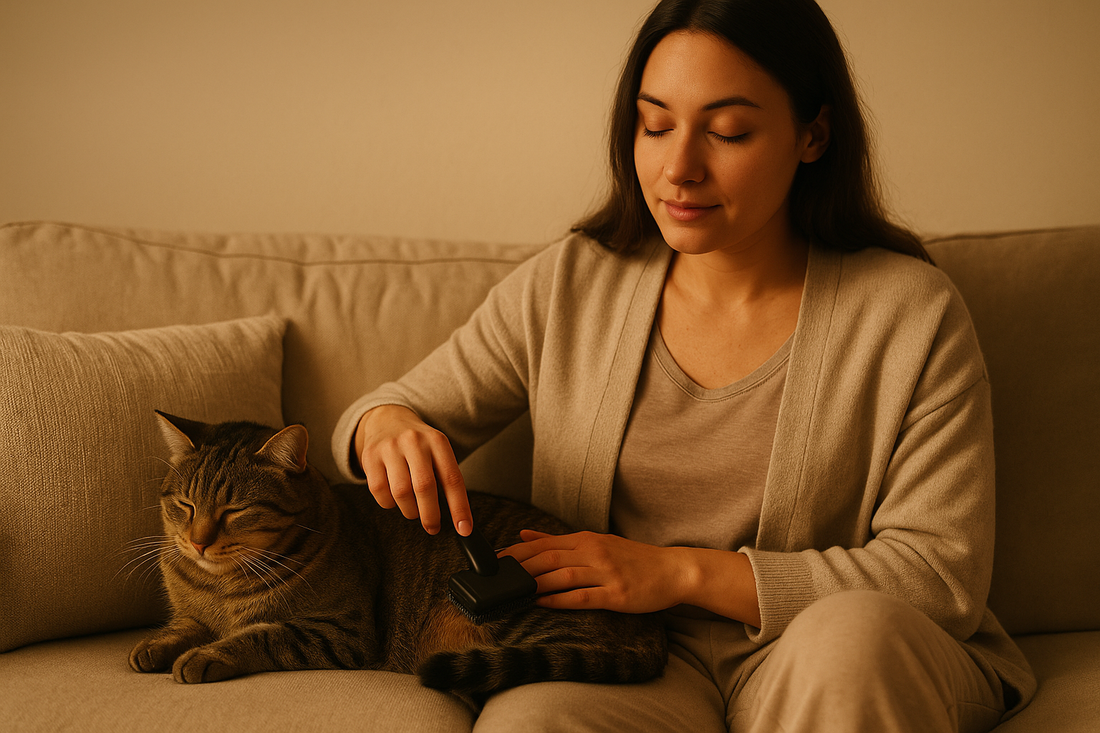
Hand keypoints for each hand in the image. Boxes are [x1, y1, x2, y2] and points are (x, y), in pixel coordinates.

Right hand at [353, 405, 471, 535]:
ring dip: (410, 511)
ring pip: (401, 492)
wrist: (388, 420)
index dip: (459, 507)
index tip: (464, 529)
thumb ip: (446, 479)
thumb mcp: (438, 452)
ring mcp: (390, 447)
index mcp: (437, 441)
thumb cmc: (419, 446)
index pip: (452, 479)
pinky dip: (389, 503)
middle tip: (433, 527)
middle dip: (430, 515)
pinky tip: (395, 499)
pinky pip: (379, 491)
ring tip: (414, 511)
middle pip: (424, 487)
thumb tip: (459, 519)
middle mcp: (414, 441)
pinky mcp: (370, 456)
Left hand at [499, 530, 688, 613]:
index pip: (544, 544)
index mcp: (587, 540)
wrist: (673, 570)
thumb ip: (559, 541)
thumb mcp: (596, 542)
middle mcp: (594, 552)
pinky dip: (559, 600)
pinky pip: (582, 597)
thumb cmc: (634, 559)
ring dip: (535, 584)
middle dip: (519, 568)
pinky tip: (542, 604)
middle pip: (548, 558)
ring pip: (562, 576)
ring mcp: (606, 572)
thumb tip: (524, 536)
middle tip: (496, 579)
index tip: (494, 562)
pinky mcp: (616, 594)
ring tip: (514, 593)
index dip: (516, 553)